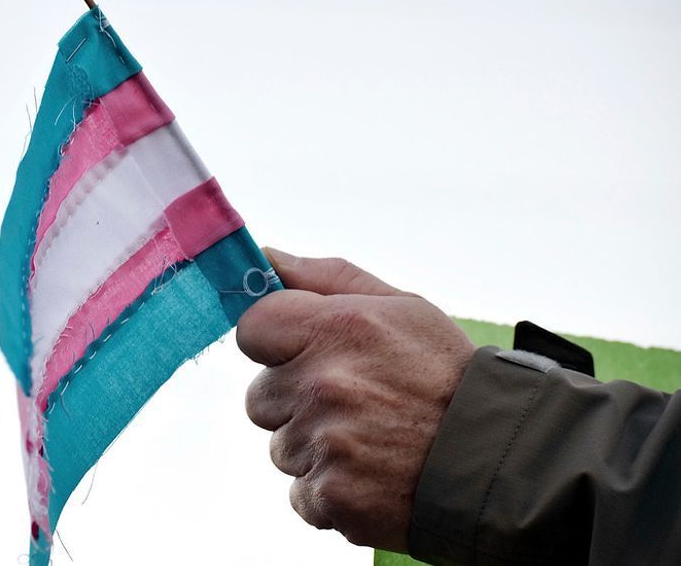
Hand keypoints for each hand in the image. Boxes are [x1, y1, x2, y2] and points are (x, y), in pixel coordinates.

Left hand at [237, 248, 474, 551]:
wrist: (500, 461)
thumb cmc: (446, 376)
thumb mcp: (403, 308)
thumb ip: (327, 278)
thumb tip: (266, 255)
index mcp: (339, 328)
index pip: (253, 328)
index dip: (273, 343)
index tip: (300, 353)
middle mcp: (325, 384)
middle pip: (260, 396)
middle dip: (295, 401)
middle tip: (353, 404)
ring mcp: (326, 444)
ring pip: (281, 447)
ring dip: (313, 449)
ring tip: (370, 441)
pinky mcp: (332, 496)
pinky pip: (301, 493)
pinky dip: (329, 492)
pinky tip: (371, 476)